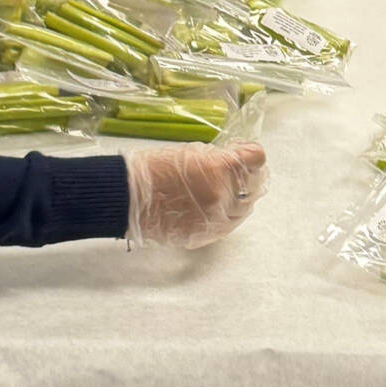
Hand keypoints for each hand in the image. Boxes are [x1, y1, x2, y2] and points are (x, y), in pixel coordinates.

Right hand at [126, 142, 266, 249]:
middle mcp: (223, 196)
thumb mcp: (189, 152)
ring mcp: (216, 219)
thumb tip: (234, 159)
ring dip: (239, 196)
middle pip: (254, 184)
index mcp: (219, 170)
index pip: (256, 158)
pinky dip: (226, 214)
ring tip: (224, 189)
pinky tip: (214, 206)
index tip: (241, 151)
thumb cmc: (152, 169)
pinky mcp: (206, 235)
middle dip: (247, 174)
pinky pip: (228, 224)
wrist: (129, 200)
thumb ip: (218, 158)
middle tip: (235, 170)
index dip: (249, 152)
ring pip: (245, 208)